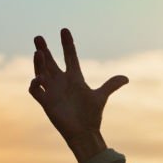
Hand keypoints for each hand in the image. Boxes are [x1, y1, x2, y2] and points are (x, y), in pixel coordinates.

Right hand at [28, 28, 127, 160]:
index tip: (64, 30)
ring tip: (38, 52)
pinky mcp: (46, 102)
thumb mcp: (100, 97)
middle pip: (50, 62)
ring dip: (38, 63)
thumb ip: (111, 85)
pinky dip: (35, 84)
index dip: (67, 44)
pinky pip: (36, 91)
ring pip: (41, 72)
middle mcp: (61, 82)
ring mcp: (53, 91)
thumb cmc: (91, 115)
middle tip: (38, 37)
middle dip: (44, 49)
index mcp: (75, 78)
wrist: (84, 132)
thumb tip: (126, 78)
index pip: (70, 57)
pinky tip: (39, 79)